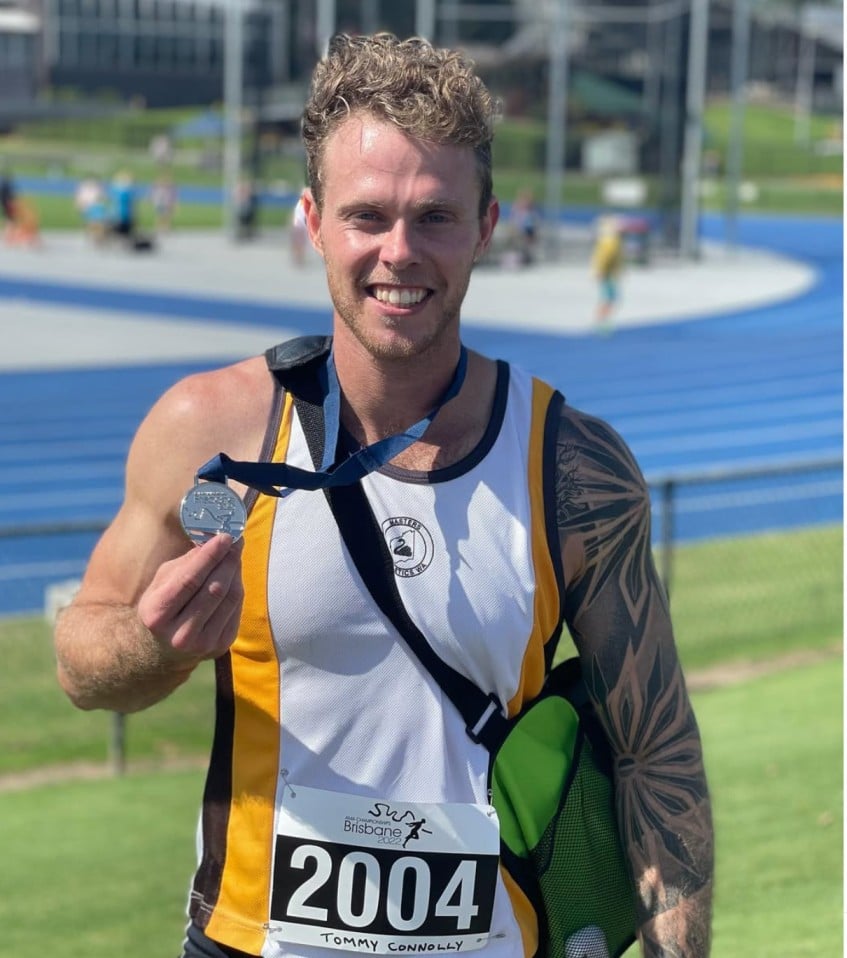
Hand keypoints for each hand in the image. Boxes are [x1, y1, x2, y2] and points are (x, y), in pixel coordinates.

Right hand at [138, 533, 244, 662]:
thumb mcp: (161, 582)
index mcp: (157, 614)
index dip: (210, 556)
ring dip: (235, 572)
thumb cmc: (162, 605)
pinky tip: (233, 576)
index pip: (189, 580)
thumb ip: (186, 563)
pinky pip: (236, 609)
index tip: (225, 536)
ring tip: (234, 555)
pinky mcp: (221, 646)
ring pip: (230, 599)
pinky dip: (237, 588)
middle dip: (228, 561)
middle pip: (214, 589)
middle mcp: (180, 634)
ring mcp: (203, 644)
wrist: (162, 648)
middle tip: (236, 540)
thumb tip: (214, 541)